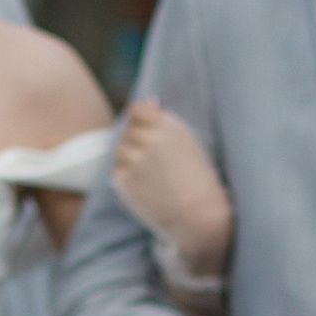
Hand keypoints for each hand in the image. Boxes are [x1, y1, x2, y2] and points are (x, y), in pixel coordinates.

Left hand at [113, 101, 233, 272]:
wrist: (197, 214)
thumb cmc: (198, 178)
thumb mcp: (188, 141)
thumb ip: (166, 121)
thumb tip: (150, 102)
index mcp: (166, 126)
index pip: (137, 110)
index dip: (139, 120)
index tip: (147, 132)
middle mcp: (147, 139)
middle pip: (128, 131)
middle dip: (137, 142)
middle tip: (155, 163)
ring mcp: (133, 160)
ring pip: (120, 150)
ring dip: (130, 159)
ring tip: (151, 175)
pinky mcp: (123, 181)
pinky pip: (118, 172)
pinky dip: (127, 178)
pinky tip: (147, 188)